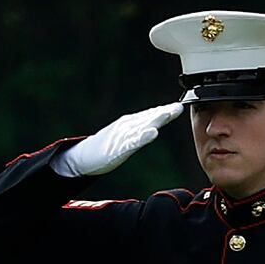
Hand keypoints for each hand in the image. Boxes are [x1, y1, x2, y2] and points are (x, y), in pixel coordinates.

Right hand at [62, 102, 182, 174]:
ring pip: (141, 127)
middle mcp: (127, 126)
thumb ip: (140, 131)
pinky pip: (132, 142)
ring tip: (167, 114)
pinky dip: (142, 137)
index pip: (150, 116)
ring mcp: (122, 136)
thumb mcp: (126, 137)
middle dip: (163, 113)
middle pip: (148, 118)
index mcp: (131, 124)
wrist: (84, 156)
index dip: (165, 112)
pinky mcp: (117, 147)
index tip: (180, 107)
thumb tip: (154, 125)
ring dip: (155, 120)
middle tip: (178, 107)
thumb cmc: (107, 147)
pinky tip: (152, 132)